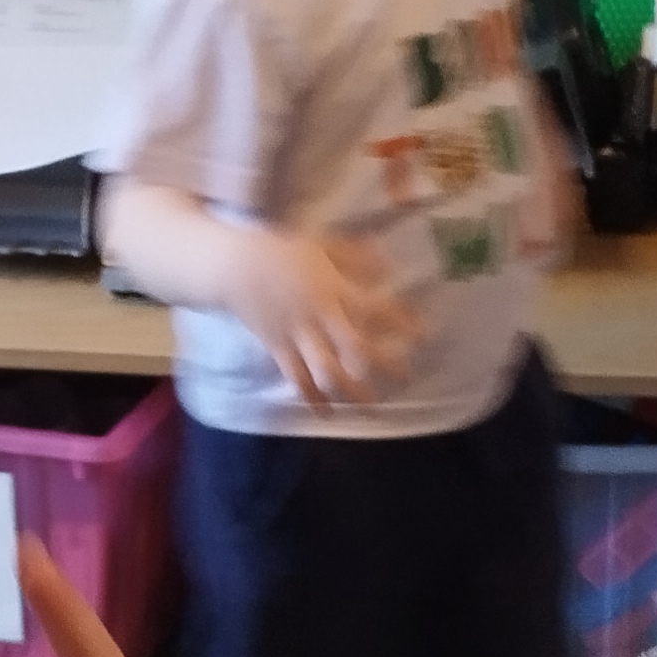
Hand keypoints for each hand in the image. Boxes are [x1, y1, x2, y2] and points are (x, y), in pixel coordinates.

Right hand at [223, 225, 422, 408]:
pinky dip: (312, 396)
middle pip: (355, 345)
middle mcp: (318, 315)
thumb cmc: (280, 251)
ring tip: (370, 406)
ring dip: (349, 389)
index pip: (373, 307)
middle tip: (406, 376)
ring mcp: (297, 335)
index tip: (423, 334)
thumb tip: (388, 264)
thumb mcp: (320, 244)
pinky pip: (297, 377)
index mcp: (331, 288)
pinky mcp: (278, 348)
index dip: (399, 321)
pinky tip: (327, 412)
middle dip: (382, 362)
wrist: (233, 267)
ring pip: (326, 368)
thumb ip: (353, 256)